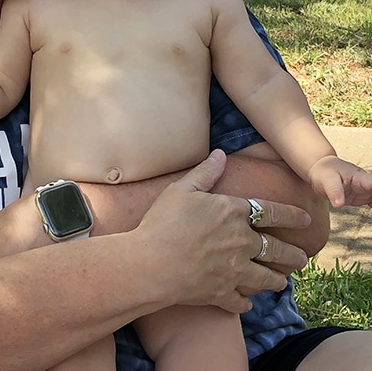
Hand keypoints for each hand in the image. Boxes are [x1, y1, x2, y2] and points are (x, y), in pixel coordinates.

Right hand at [130, 150, 309, 313]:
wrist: (151, 263)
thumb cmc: (163, 221)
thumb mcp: (181, 189)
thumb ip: (204, 173)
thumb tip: (220, 154)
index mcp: (232, 212)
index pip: (271, 211)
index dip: (291, 214)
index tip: (306, 218)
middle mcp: (240, 241)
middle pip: (274, 248)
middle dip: (292, 253)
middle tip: (302, 258)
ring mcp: (234, 270)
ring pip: (265, 277)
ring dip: (276, 280)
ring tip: (283, 282)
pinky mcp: (222, 293)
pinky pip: (241, 300)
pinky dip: (245, 301)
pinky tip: (247, 302)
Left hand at [308, 155, 371, 207]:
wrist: (321, 171)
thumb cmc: (325, 171)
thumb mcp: (326, 179)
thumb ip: (334, 191)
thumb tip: (339, 204)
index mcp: (360, 177)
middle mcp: (366, 183)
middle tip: (371, 204)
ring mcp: (365, 190)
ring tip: (370, 206)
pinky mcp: (362, 197)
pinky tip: (370, 207)